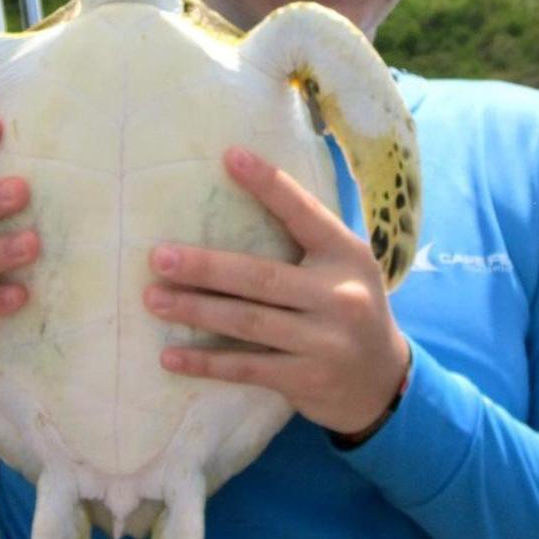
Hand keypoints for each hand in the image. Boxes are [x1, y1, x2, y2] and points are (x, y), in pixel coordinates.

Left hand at [143, 146, 409, 435]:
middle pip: (261, 277)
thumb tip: (235, 203)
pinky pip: (248, 367)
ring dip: (196, 311)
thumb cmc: (347, 308)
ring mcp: (324, 341)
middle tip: (159, 257)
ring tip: (154, 299)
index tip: (230, 157)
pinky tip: (170, 357)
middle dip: (206, 267)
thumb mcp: (343, 267)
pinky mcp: (306, 378)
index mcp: (347, 254)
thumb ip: (305, 242)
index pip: (304, 214)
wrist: (384, 381)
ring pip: (248, 321)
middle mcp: (339, 295)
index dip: (269, 185)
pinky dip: (206, 362)